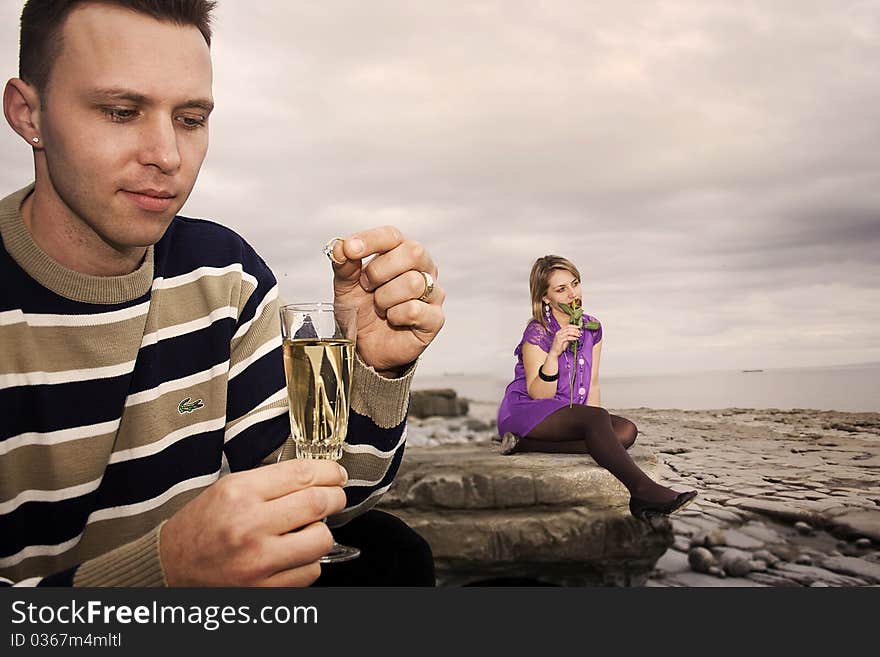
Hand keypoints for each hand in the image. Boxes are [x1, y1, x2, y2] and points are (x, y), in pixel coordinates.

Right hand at [159, 459, 346, 585]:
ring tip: (308, 529)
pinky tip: (293, 554)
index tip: (336, 474)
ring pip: (320, 540)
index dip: (329, 472)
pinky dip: (309, 561)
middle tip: (335, 497)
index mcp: (240, 492)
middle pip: (318, 504)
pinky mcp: (264, 588)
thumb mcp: (228, 488)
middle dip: (336, 498)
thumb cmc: (201, 525)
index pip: (302, 474)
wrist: (171, 565)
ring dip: (322, 532)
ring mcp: (258, 560)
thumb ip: (270, 481)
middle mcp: (249, 525)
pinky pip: (310, 571)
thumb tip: (315, 476)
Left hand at [328, 227, 445, 373]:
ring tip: (379, 307)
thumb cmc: (360, 311)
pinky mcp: (435, 319)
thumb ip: (344, 265)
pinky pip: (415, 309)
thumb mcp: (346, 286)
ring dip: (385, 298)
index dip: (370, 240)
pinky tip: (392, 320)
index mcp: (401, 253)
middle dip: (380, 270)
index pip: (392, 236)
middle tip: (366, 286)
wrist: (365, 347)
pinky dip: (396, 315)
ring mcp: (433, 293)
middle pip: (413, 252)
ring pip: (413, 282)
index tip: (349, 250)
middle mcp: (423, 269)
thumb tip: (340, 247)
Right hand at [549, 324, 582, 356]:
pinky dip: (572, 337)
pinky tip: (576, 339)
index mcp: (560, 331)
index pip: (567, 326)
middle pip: (568, 328)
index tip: (579, 327)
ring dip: (574, 333)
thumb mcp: (565, 340)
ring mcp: (558, 336)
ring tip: (579, 335)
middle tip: (580, 332)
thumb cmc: (560, 347)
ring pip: (568, 332)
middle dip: (575, 329)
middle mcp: (558, 333)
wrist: (554, 352)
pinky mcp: (559, 340)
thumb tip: (576, 334)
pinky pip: (567, 337)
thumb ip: (569, 337)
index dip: (573, 326)